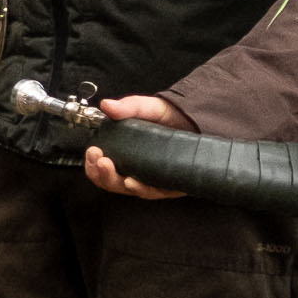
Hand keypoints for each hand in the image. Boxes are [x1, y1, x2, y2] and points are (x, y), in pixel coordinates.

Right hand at [79, 92, 194, 199]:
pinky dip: (141, 188)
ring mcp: (154, 179)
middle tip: (100, 160)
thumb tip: (107, 105)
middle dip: (102, 173)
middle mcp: (138, 169)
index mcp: (127, 154)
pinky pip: (154, 192)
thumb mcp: (150, 108)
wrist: (204, 121)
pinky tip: (133, 182)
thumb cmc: (175, 117)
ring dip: (116, 181)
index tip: (93, 151)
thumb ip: (129, 106)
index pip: (104, 166)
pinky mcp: (172, 185)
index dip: (94, 163)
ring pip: (129, 189)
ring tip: (110, 168)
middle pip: (113, 181)